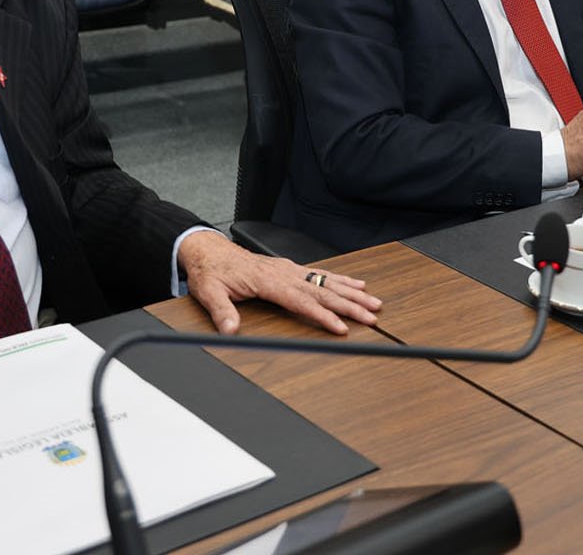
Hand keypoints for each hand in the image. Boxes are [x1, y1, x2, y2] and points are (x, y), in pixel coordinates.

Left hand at [178, 230, 381, 335]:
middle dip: (349, 305)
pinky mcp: (290, 269)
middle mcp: (284, 273)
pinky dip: (342, 280)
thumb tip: (230, 330)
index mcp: (268, 280)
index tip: (341, 326)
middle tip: (371, 316)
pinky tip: (357, 285)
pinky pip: (321, 274)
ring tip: (374, 302)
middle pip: (322, 291)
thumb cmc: (211, 272)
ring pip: (327, 281)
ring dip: (352, 292)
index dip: (323, 315)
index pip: (301, 300)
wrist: (209, 251)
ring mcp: (289, 269)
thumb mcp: (209, 292)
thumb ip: (222, 312)